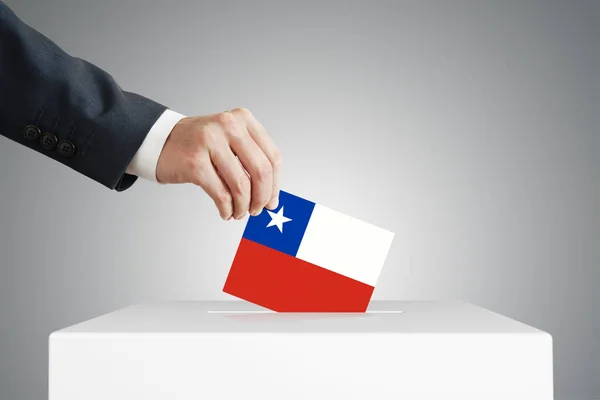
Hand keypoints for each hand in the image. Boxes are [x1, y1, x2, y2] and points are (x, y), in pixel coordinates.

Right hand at [156, 108, 281, 220]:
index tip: (271, 201)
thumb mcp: (230, 142)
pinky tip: (225, 212)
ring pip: (241, 185)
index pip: (273, 157)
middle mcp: (229, 126)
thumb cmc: (199, 144)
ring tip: (238, 212)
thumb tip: (271, 197)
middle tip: (256, 210)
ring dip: (242, 206)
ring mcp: (211, 142)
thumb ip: (252, 162)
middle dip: (261, 198)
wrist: (161, 140)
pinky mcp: (195, 162)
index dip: (275, 185)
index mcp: (243, 119)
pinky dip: (227, 208)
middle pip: (261, 171)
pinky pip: (221, 193)